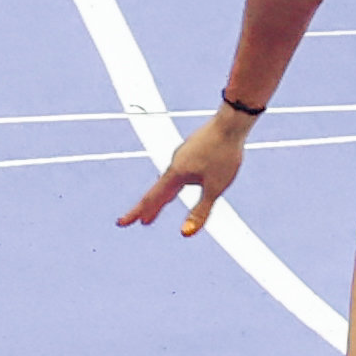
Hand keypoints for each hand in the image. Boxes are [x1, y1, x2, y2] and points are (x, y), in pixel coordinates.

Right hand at [118, 116, 248, 238]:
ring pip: (169, 180)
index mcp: (176, 174)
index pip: (153, 199)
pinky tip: (182, 181)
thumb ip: (201, 211)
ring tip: (158, 206)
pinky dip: (174, 183)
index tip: (123, 223)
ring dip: (162, 195)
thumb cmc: (225, 154)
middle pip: (158, 191)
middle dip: (149, 207)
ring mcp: (183, 155)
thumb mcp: (215, 188)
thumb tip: (186, 234)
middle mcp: (175, 164)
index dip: (139, 212)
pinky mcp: (193, 149)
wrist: (231, 122)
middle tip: (139, 220)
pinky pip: (179, 171)